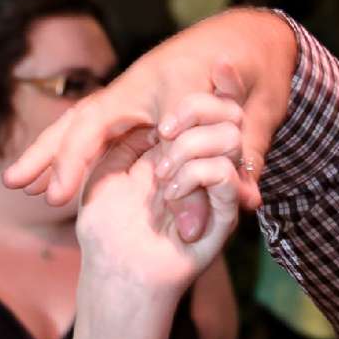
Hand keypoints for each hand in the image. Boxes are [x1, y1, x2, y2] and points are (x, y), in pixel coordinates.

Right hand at [6, 7, 296, 214]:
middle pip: (77, 119)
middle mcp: (135, 87)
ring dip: (49, 153)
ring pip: (81, 123)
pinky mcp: (138, 104)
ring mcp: (134, 94)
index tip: (58, 197)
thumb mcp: (253, 119)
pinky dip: (75, 151)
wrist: (256, 37)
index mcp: (154, 87)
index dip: (76, 161)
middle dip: (45, 154)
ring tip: (18, 184)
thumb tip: (222, 215)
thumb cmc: (255, 73)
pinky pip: (97, 128)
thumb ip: (238, 165)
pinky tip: (59, 174)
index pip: (99, 124)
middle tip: (14, 186)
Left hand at [73, 101, 242, 306]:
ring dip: (191, 145)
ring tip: (160, 174)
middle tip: (165, 128)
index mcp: (179, 152)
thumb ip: (130, 138)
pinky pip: (223, 174)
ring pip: (230, 139)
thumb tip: (163, 108)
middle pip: (231, 114)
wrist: (117, 274)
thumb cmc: (106, 228)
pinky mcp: (222, 216)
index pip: (211, 109)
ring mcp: (216, 190)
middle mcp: (204, 166)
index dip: (223, 84)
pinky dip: (196, 173)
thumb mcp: (108, 170)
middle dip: (202, 105)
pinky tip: (169, 190)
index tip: (218, 64)